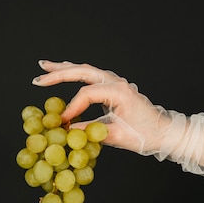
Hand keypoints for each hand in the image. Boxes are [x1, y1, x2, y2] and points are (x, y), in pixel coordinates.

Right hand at [32, 60, 166, 154]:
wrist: (164, 132)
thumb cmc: (145, 134)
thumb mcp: (116, 136)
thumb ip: (89, 131)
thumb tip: (67, 130)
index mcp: (119, 91)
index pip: (86, 94)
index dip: (71, 107)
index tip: (62, 121)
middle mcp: (116, 82)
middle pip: (82, 72)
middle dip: (59, 74)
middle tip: (39, 77)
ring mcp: (115, 82)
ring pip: (86, 70)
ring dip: (65, 68)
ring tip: (45, 66)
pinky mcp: (114, 87)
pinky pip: (91, 75)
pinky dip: (75, 73)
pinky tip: (64, 72)